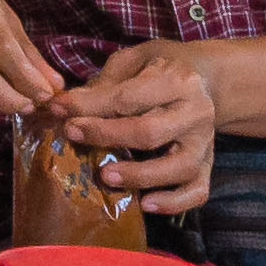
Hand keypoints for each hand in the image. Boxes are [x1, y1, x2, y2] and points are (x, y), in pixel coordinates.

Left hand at [57, 43, 224, 213]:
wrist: (206, 78)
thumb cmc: (161, 68)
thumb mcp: (134, 61)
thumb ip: (105, 83)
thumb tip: (68, 107)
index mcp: (178, 80)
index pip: (128, 98)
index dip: (89, 105)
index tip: (58, 109)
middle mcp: (196, 112)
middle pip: (150, 132)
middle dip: (107, 136)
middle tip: (73, 135)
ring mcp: (205, 143)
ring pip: (178, 167)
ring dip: (139, 176)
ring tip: (105, 177)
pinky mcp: (207, 165)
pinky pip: (196, 191)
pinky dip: (173, 202)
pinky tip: (145, 204)